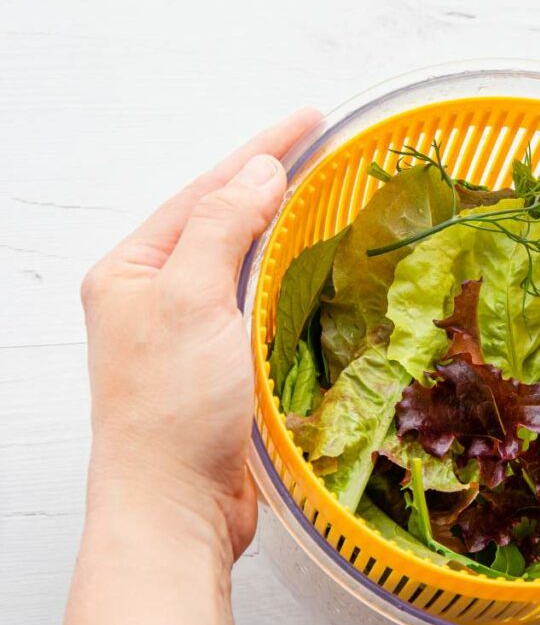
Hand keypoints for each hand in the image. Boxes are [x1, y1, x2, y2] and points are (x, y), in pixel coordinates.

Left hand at [80, 108, 321, 560]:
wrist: (175, 506)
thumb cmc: (172, 410)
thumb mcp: (192, 303)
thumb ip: (222, 229)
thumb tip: (258, 172)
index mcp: (133, 270)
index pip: (204, 191)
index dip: (260, 150)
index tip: (308, 119)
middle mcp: (155, 293)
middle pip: (220, 218)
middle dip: (268, 180)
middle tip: (320, 146)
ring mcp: (187, 328)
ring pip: (241, 259)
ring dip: (279, 225)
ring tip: (319, 190)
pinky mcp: (219, 362)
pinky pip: (255, 301)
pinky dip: (285, 276)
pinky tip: (311, 263)